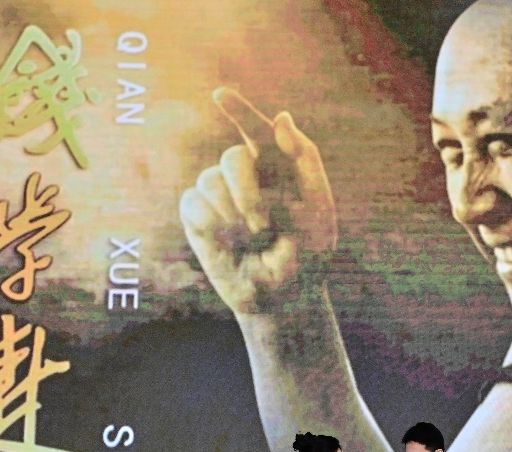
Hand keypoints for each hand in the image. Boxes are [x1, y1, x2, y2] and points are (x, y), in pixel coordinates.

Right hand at [179, 88, 336, 314]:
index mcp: (277, 167)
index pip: (256, 129)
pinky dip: (213, 223)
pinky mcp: (197, 215)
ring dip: (232, 214)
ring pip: (209, 180)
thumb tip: (280, 117)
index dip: (239, 109)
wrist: (284, 296)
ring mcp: (218, 193)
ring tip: (251, 240)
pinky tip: (228, 241)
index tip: (220, 94)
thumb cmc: (308, 254)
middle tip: (261, 226)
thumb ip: (303, 158)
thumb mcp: (319, 208)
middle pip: (231, 158)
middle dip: (246, 191)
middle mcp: (245, 175)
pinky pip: (193, 202)